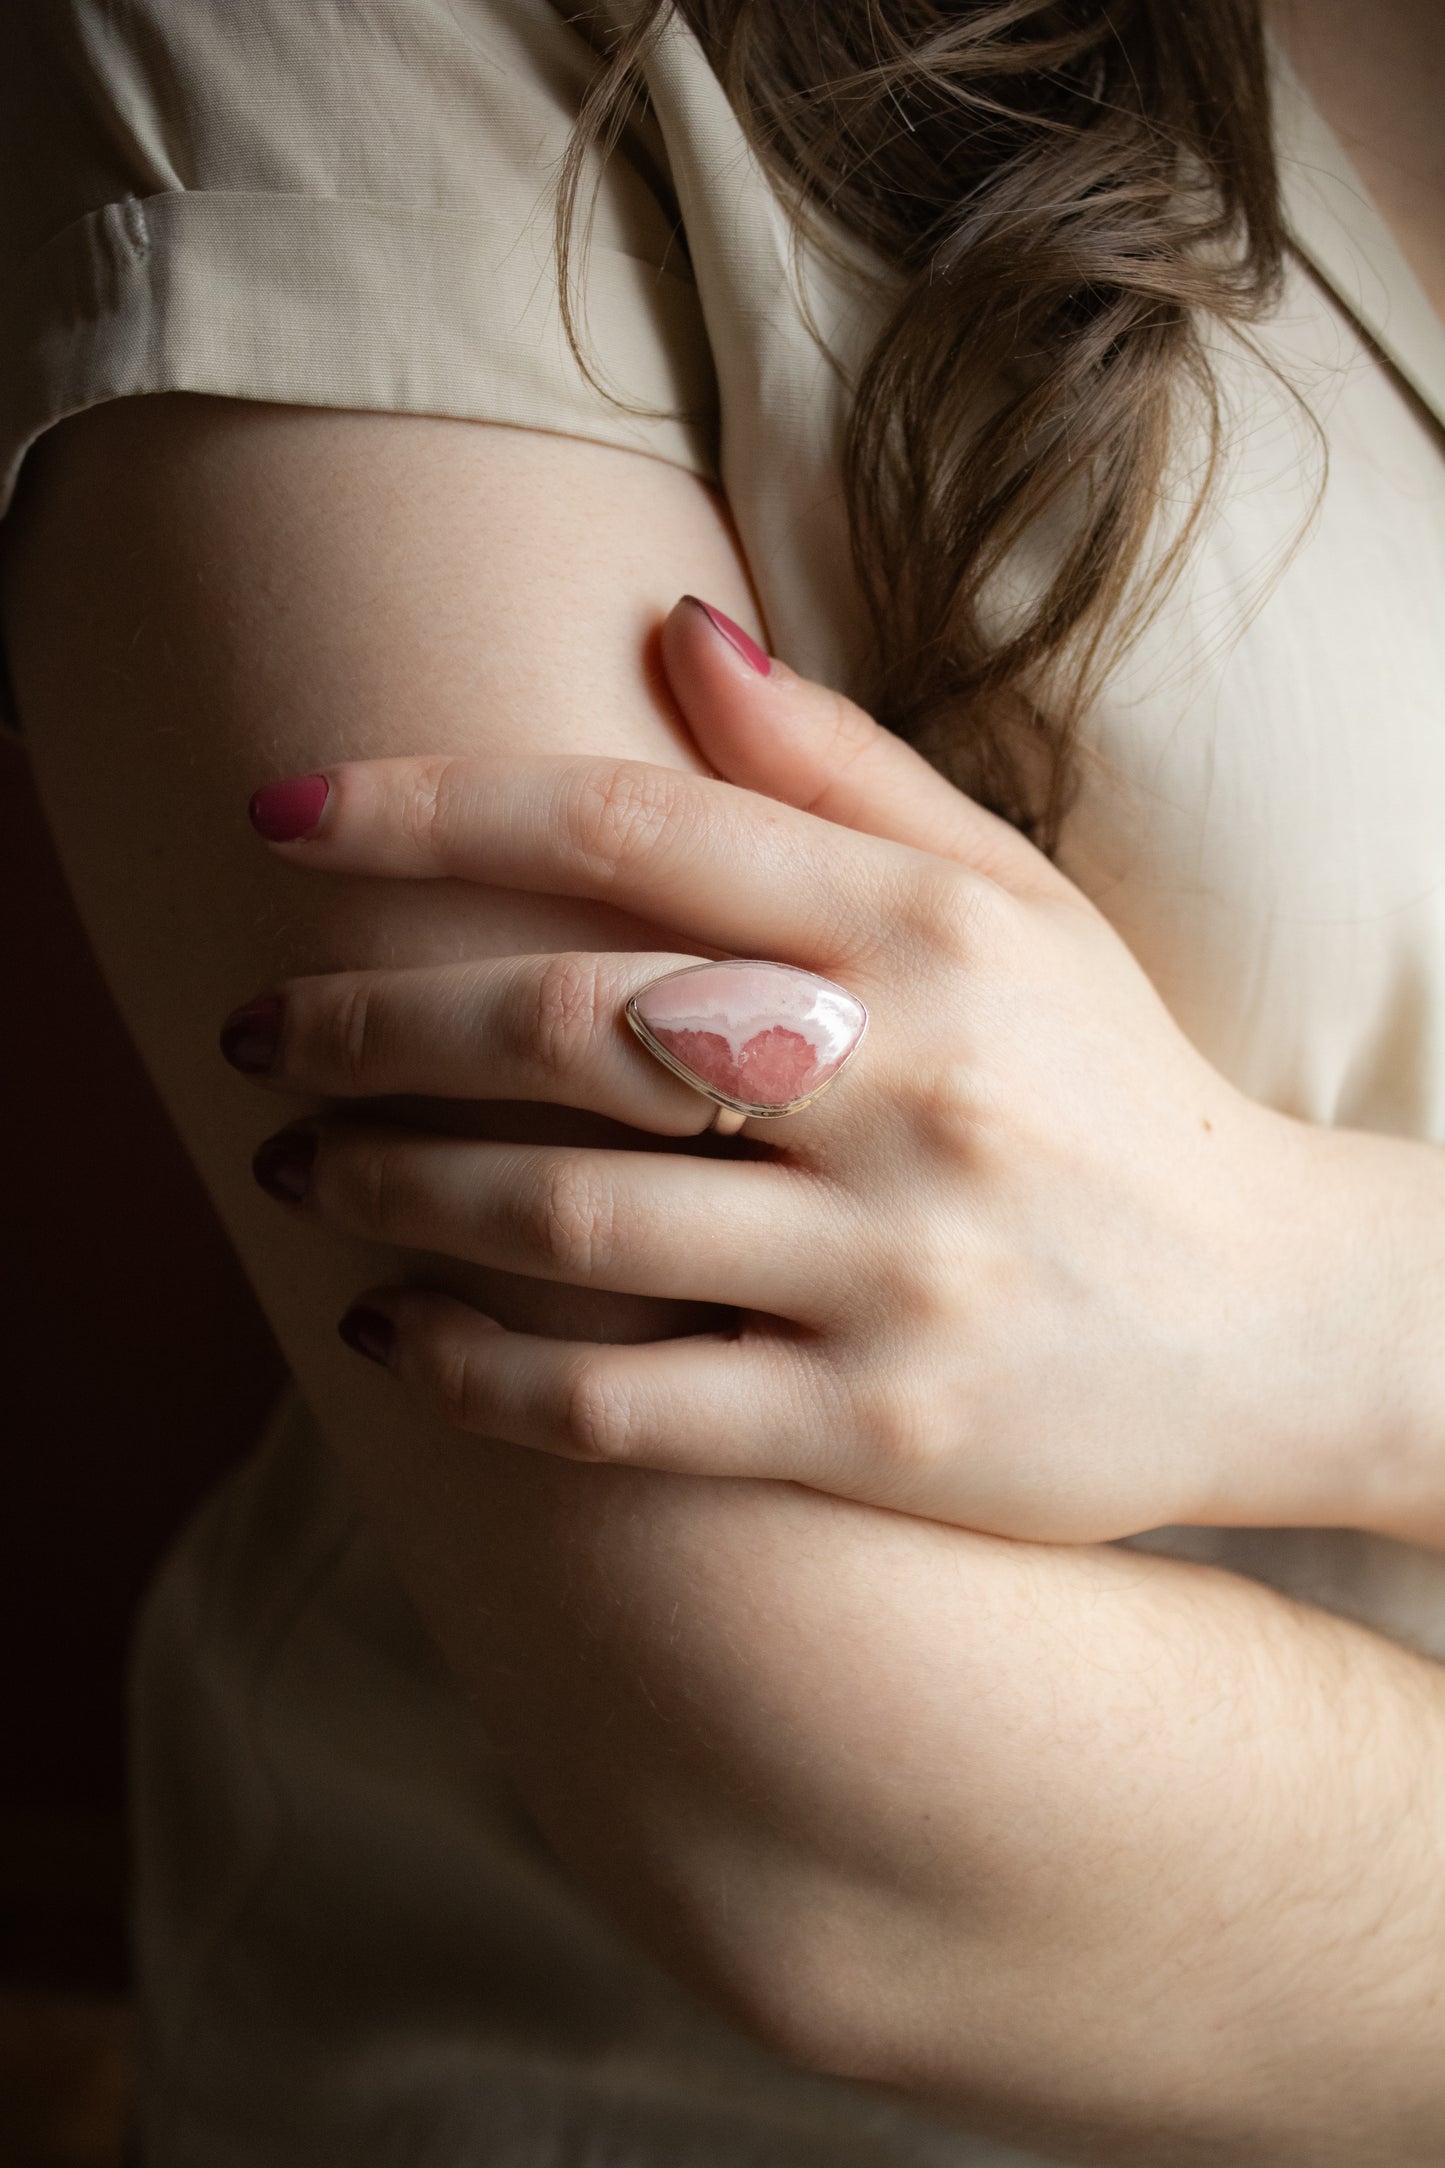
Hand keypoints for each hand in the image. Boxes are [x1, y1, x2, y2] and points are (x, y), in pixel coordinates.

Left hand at [224, 597, 1380, 1543]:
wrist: (1286, 1322)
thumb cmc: (1117, 1087)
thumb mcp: (1015, 903)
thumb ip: (841, 769)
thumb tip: (669, 625)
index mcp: (926, 933)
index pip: (627, 825)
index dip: (424, 807)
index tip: (277, 813)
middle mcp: (907, 1087)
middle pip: (561, 1021)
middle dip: (364, 1018)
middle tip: (255, 1030)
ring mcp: (890, 1271)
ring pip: (564, 1217)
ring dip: (386, 1185)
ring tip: (296, 1168)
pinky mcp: (877, 1433)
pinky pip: (622, 1411)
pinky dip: (473, 1370)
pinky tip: (386, 1335)